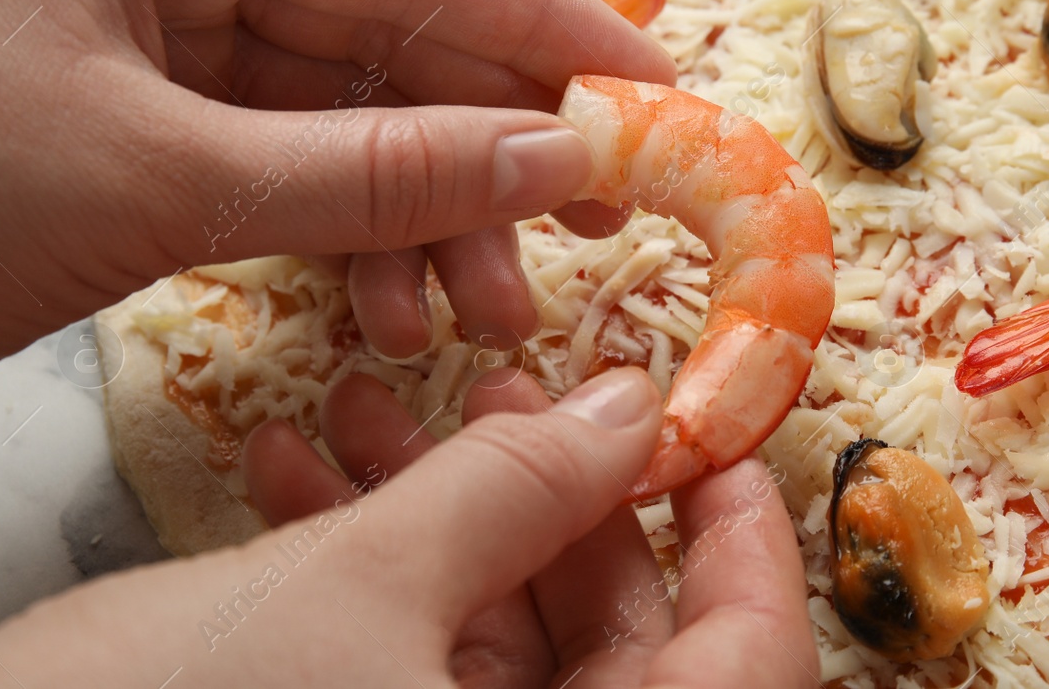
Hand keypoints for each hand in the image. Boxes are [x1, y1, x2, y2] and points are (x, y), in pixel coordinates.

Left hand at [0, 0, 674, 383]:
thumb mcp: (161, 180)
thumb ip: (374, 170)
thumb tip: (561, 158)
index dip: (538, 21)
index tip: (652, 84)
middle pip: (384, 33)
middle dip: (484, 142)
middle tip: (582, 227)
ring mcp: (156, 35)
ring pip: (345, 114)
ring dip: (421, 212)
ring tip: (478, 312)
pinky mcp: (143, 122)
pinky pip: (285, 167)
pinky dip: (346, 238)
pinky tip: (387, 310)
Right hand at [0, 368, 819, 688]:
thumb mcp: (354, 598)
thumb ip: (514, 492)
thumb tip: (630, 404)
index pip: (745, 670)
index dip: (746, 541)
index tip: (711, 425)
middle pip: (616, 646)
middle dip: (551, 498)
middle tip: (508, 387)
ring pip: (491, 648)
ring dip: (440, 518)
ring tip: (376, 405)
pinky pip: (404, 670)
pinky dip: (366, 577)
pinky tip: (303, 478)